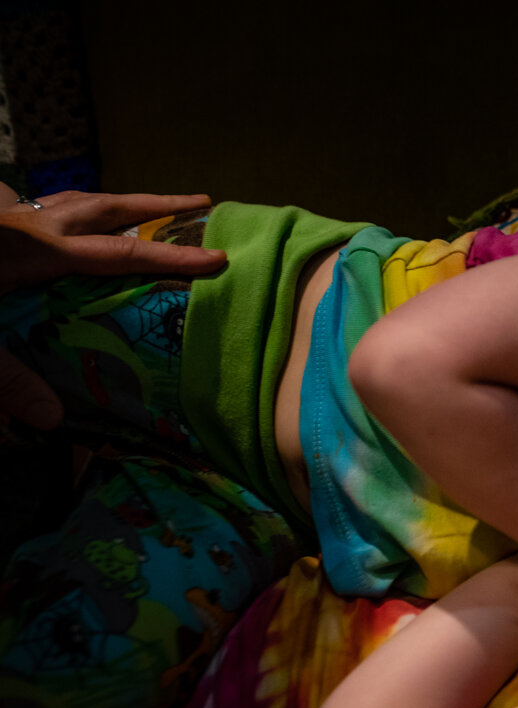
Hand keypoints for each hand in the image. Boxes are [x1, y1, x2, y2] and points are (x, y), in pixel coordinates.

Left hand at [1, 188, 229, 429]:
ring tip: (137, 207)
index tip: (220, 259)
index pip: (119, 253)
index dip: (172, 258)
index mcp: (31, 252)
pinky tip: (47, 221)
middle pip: (104, 206)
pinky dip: (52, 209)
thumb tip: (56, 423)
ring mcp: (1, 217)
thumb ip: (5, 378)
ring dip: (108, 202)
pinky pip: (27, 206)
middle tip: (201, 201)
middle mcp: (22, 224)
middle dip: (156, 204)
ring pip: (65, 198)